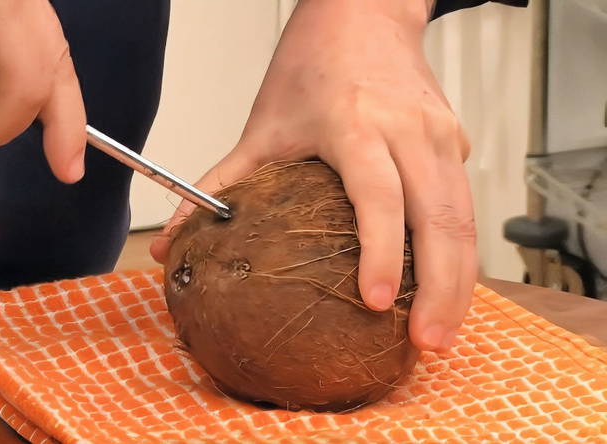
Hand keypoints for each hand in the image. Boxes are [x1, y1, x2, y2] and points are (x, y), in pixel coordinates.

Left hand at [151, 0, 475, 351]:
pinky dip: (459, 250)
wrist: (363, 12)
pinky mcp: (455, 140)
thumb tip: (171, 244)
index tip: (376, 303)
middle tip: (425, 343)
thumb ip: (219, 185)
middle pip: (442, 217)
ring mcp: (440, 134)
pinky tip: (447, 287)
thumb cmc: (311, 64)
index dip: (382, 253)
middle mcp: (408, 130)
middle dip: (442, 287)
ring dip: (461, 278)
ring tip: (442, 330)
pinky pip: (464, 202)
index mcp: (357, 123)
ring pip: (466, 215)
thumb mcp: (261, 125)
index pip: (380, 196)